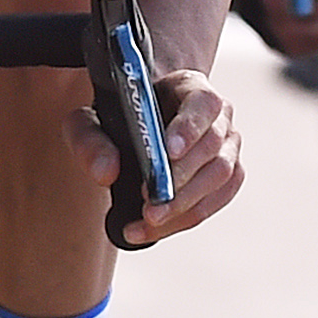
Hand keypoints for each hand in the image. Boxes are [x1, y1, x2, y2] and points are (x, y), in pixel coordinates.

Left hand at [76, 66, 244, 243]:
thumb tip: (106, 172)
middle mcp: (219, 116)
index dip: (189, 128)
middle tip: (150, 207)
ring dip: (183, 206)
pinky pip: (216, 201)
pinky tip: (153, 229)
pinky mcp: (227, 177)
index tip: (169, 152)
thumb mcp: (90, 122)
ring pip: (220, 178)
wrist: (136, 133)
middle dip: (180, 181)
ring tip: (147, 222)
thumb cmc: (117, 121)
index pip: (203, 103)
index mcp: (190, 88)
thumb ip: (89, 141)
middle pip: (213, 147)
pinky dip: (185, 220)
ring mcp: (228, 147)